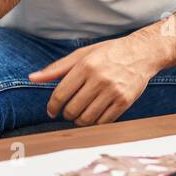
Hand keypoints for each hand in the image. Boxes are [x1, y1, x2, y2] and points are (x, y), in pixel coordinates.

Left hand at [29, 34, 156, 125]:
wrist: (142, 53)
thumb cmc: (109, 53)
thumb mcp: (83, 54)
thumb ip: (57, 68)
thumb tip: (32, 78)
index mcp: (86, 66)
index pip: (61, 94)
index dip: (53, 106)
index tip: (52, 111)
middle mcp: (100, 79)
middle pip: (72, 109)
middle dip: (66, 114)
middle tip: (68, 111)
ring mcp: (113, 91)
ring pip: (87, 118)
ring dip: (79, 120)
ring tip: (81, 114)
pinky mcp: (125, 101)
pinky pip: (104, 121)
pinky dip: (95, 122)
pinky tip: (95, 115)